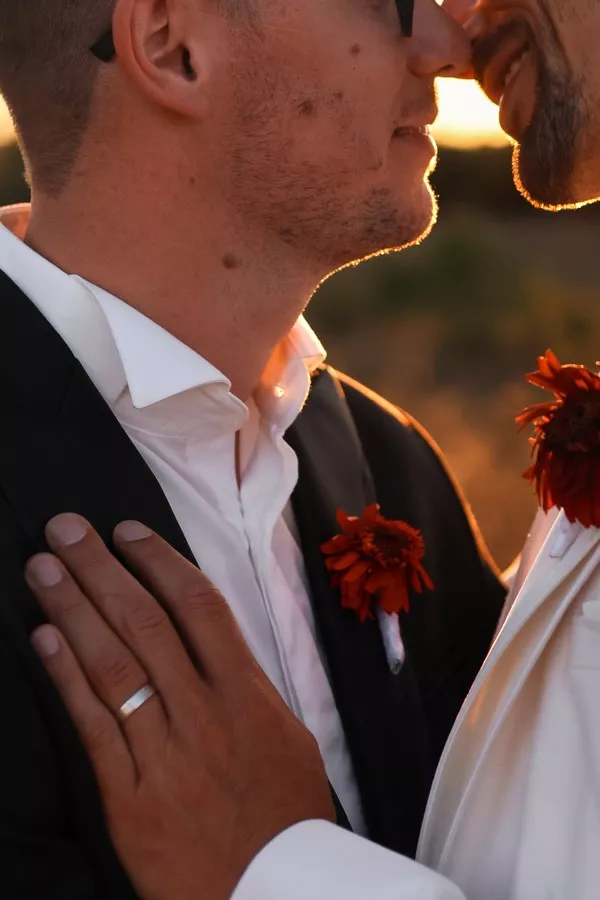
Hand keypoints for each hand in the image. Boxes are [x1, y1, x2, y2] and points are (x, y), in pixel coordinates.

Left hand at [26, 514, 334, 899]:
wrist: (273, 893)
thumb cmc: (286, 814)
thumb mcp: (288, 736)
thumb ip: (247, 684)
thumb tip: (211, 641)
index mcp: (247, 694)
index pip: (199, 607)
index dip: (159, 561)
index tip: (128, 532)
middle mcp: (204, 713)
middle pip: (145, 622)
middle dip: (101, 568)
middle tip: (67, 528)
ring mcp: (165, 753)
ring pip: (113, 664)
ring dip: (73, 609)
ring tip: (44, 569)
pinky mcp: (130, 797)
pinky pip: (94, 727)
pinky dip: (67, 678)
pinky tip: (45, 640)